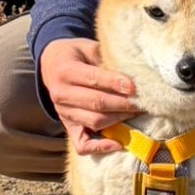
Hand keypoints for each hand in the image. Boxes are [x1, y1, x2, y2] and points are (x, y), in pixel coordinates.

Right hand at [40, 37, 137, 155]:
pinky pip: (82, 145)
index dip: (115, 83)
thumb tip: (132, 73)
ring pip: (95, 122)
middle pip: (97, 103)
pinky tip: (119, 142)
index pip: (94, 79)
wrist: (52, 65)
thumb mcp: (88, 48)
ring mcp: (63, 113)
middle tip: (142, 102)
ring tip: (136, 112)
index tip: (134, 87)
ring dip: (119, 119)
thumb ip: (105, 59)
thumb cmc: (76, 55)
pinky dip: (101, 147)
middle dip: (123, 104)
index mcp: (65, 70)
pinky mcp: (67, 126)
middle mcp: (61, 94)